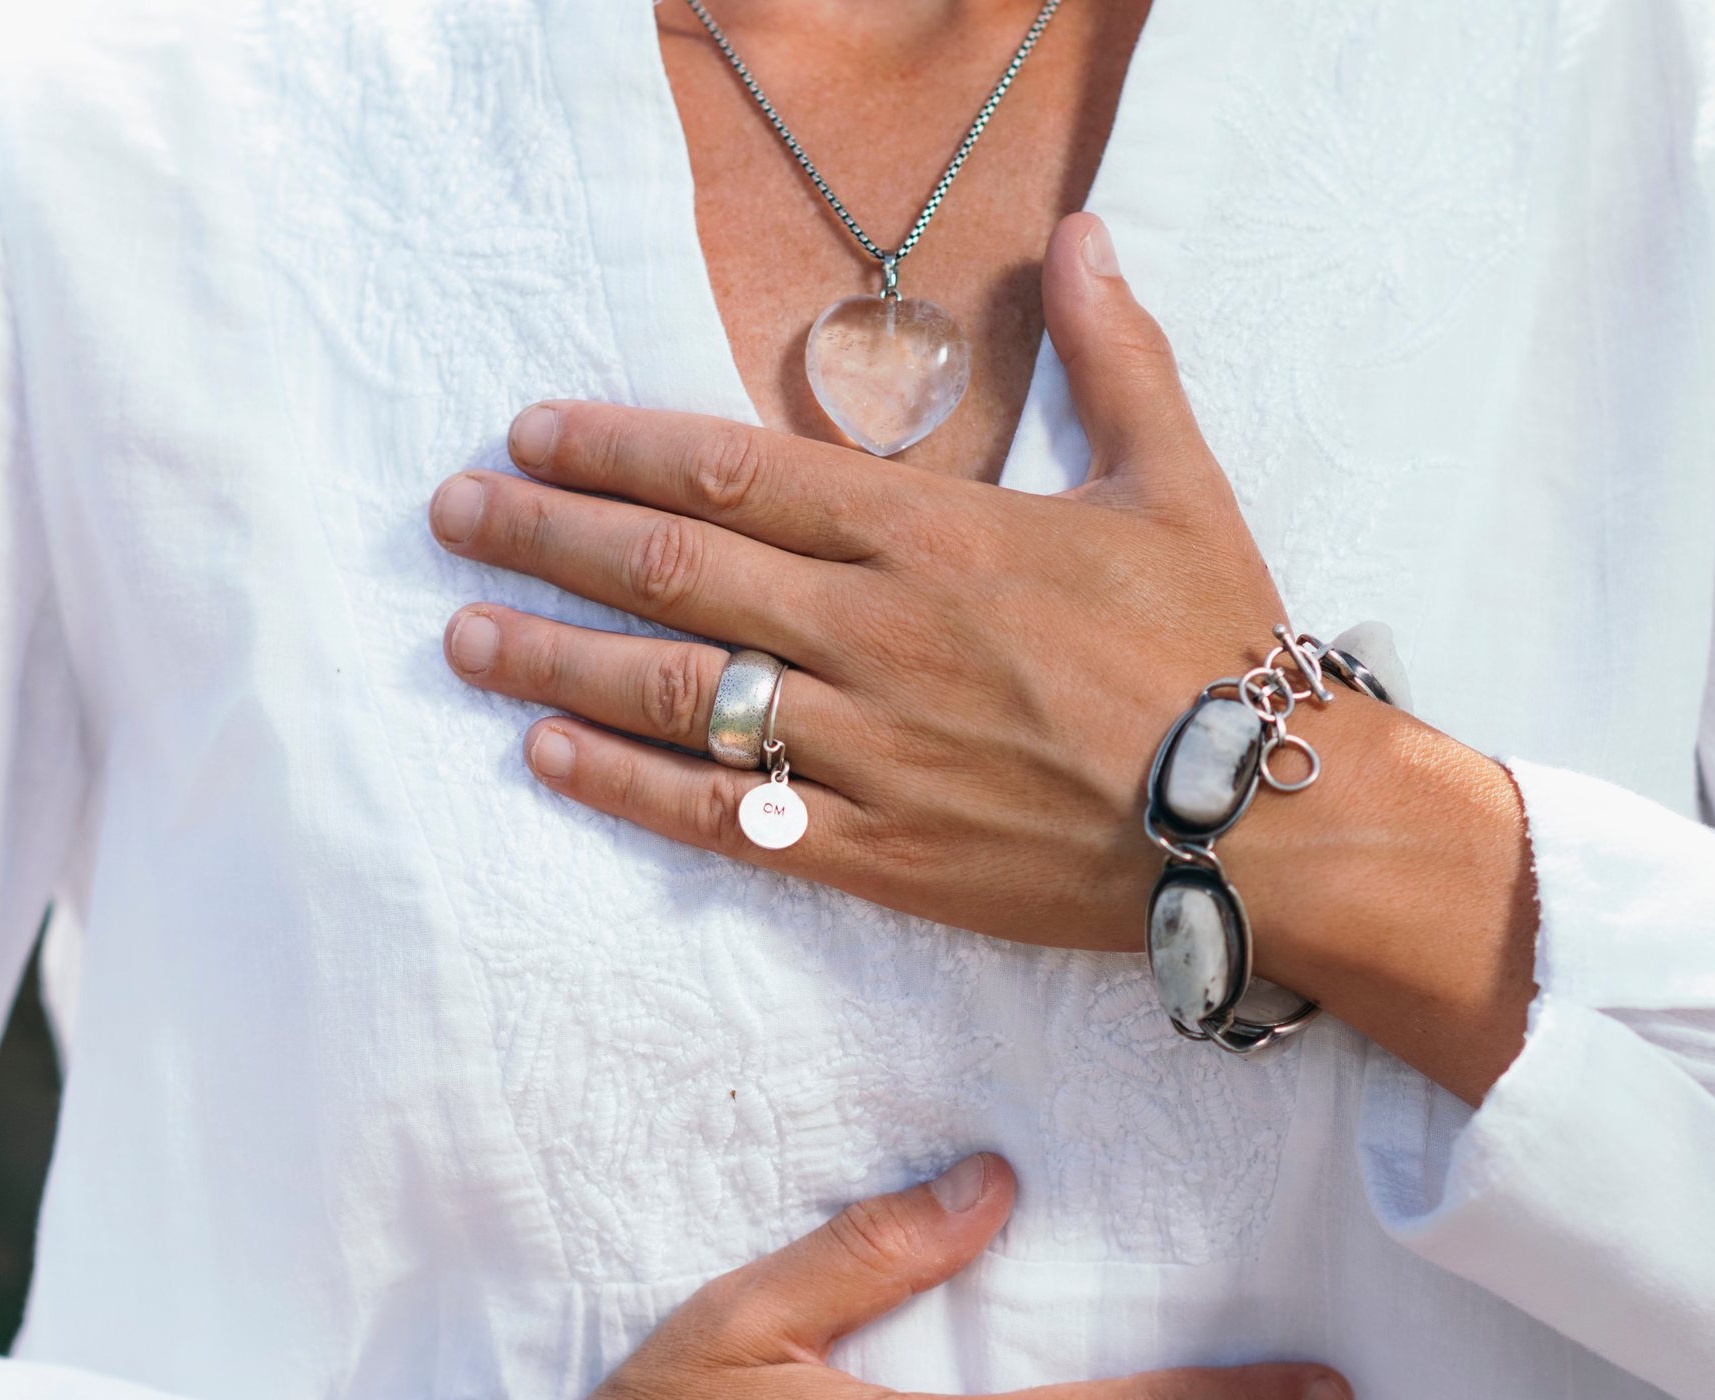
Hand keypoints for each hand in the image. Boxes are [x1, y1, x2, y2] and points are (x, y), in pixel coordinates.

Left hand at [429, 213, 1537, 1102]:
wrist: (1262, 819)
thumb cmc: (1217, 650)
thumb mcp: (1176, 481)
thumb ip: (1115, 356)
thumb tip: (1084, 233)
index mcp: (932, 534)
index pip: (735, 471)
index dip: (617, 447)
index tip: (529, 432)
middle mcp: (874, 634)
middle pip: (674, 570)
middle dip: (549, 537)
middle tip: (452, 516)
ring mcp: (865, 749)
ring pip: (677, 693)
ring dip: (555, 658)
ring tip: (463, 635)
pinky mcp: (875, 851)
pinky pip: (725, 816)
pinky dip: (629, 787)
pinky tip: (550, 759)